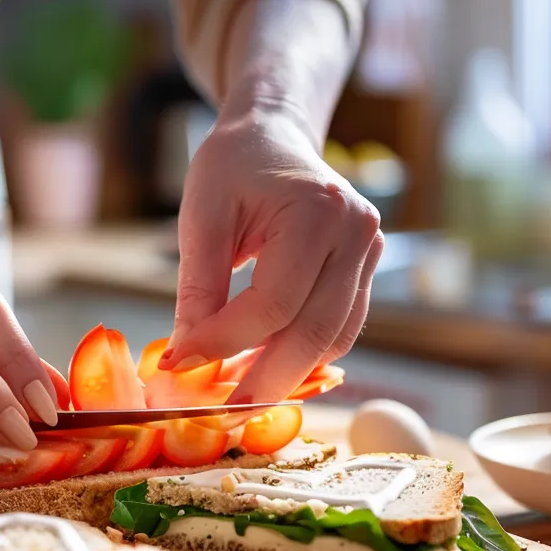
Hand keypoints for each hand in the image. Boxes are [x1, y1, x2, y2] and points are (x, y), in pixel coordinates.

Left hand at [161, 105, 382, 402]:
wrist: (275, 136)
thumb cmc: (233, 168)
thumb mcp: (202, 217)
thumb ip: (198, 289)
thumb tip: (186, 360)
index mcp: (318, 211)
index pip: (273, 303)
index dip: (225, 343)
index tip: (180, 365)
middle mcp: (357, 234)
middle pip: (313, 333)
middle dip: (263, 380)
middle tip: (219, 414)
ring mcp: (370, 254)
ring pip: (332, 341)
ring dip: (284, 375)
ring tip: (235, 396)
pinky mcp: (366, 273)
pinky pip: (337, 331)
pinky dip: (301, 356)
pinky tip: (262, 368)